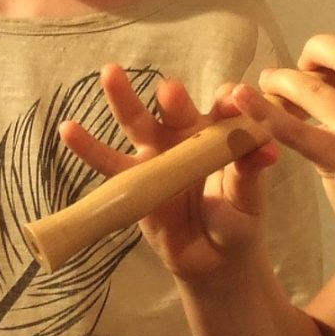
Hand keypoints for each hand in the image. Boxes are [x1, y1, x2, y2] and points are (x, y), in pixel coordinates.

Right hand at [59, 65, 282, 285]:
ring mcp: (158, 156)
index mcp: (220, 136)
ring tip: (110, 73)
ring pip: (139, 124)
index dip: (228, 104)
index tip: (231, 103)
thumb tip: (266, 151)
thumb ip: (249, 176)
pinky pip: (109, 163)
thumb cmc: (237, 223)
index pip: (224, 110)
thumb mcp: (247, 202)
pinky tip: (68, 129)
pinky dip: (88, 147)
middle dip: (173, 100)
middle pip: (177, 110)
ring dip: (124, 99)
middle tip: (170, 90)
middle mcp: (187, 137)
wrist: (213, 261)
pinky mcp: (134, 180)